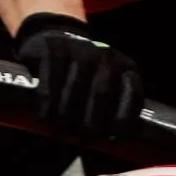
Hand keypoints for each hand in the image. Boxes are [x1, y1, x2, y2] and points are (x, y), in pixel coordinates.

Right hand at [12, 13, 141, 139]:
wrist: (57, 34)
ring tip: (61, 134)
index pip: (131, 95)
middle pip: (101, 95)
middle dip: (91, 124)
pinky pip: (51, 82)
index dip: (123, 120)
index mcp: (125, 67)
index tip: (113, 140)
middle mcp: (106, 56)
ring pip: (74, 91)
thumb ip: (114, 103)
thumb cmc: (86, 71)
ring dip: (66, 118)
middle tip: (82, 141)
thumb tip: (114, 141)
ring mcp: (80, 51)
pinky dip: (47, 104)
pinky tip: (44, 118)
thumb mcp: (108, 81)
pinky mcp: (54, 49)